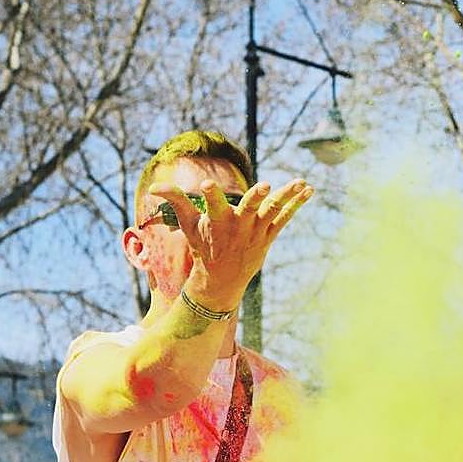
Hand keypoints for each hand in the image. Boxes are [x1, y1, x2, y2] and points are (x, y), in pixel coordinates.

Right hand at [150, 177, 313, 310]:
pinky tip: (309, 190)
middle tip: (265, 185)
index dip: (210, 195)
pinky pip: (285, 218)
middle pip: (249, 209)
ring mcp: (256, 232)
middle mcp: (239, 226)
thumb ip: (175, 201)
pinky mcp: (268, 236)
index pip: (212, 205)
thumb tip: (154, 188)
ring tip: (301, 182)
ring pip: (273, 211)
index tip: (206, 185)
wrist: (222, 279)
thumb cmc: (203, 246)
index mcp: (217, 222)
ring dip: (287, 196)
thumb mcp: (188, 225)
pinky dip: (297, 205)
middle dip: (256, 198)